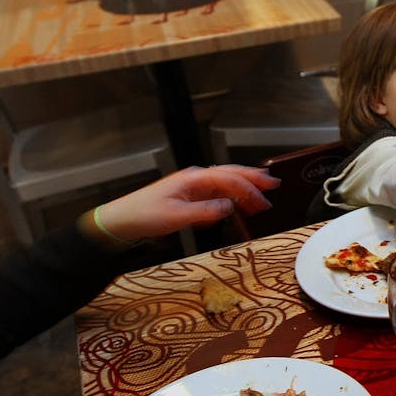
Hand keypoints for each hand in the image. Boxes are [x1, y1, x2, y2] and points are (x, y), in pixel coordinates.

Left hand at [95, 165, 278, 241]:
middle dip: (252, 179)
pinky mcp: (189, 197)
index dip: (249, 188)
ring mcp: (192, 187)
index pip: (228, 178)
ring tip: (261, 196)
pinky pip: (216, 193)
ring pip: (224, 183)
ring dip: (244, 189)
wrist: (121, 221)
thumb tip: (230, 207)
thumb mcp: (176, 216)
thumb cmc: (143, 215)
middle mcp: (195, 178)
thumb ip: (205, 211)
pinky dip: (231, 197)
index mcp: (193, 178)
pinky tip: (237, 204)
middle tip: (273, 185)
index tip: (264, 199)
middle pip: (230, 174)